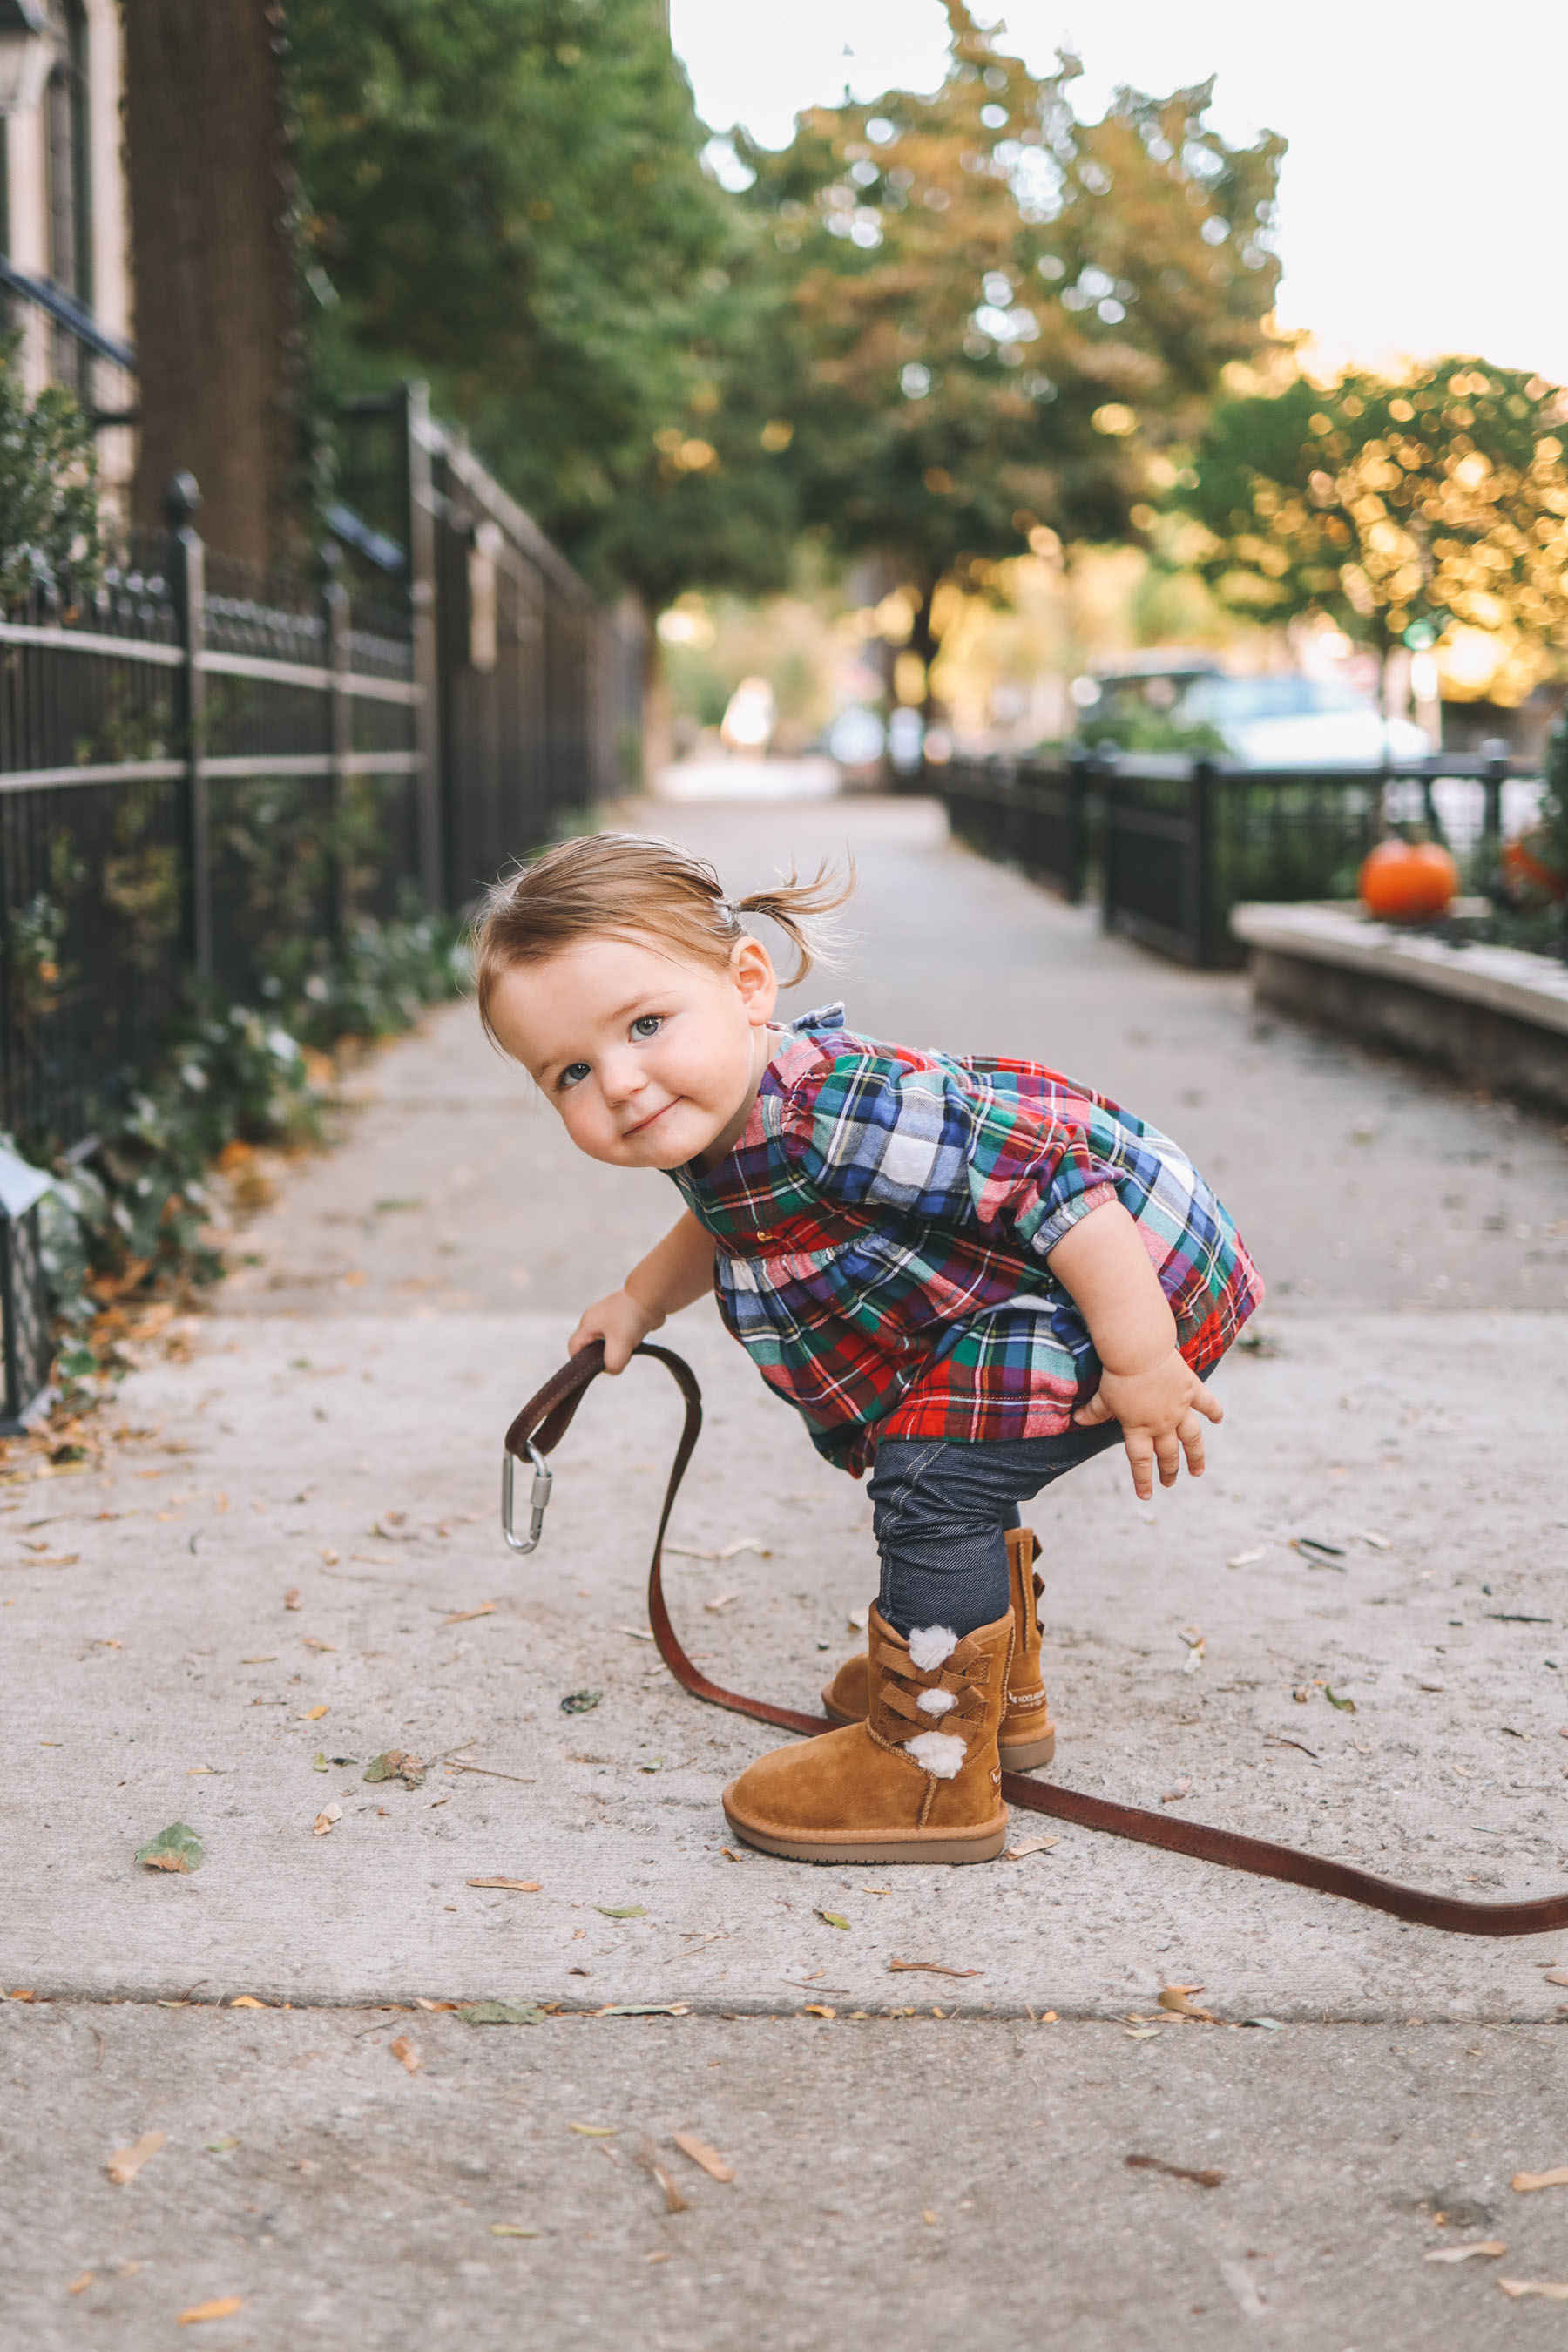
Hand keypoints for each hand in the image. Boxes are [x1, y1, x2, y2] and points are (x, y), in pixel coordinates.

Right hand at [568, 1287, 660, 1373]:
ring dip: (618, 1351)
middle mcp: (595, 1322)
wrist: (654, 1298)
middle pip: (591, 1349)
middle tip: (619, 1354)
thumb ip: (612, 1362)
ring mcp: (608, 1321)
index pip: (574, 1349)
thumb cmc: (632, 1315)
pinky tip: (635, 1341)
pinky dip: (627, 1344)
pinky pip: (620, 1341)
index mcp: (588, 1324)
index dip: (583, 1362)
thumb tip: (612, 1370)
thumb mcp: (619, 1343)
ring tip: (629, 1345)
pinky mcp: (622, 1323)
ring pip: (607, 1346)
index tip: (600, 1365)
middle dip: (604, 1357)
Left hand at [1073, 1347, 1221, 1500]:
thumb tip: (1076, 1420)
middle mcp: (1162, 1423)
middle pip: (1167, 1454)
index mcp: (1138, 1428)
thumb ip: (1094, 1412)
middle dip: (1169, 1471)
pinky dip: (1214, 1412)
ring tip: (1198, 1471)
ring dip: (1196, 1456)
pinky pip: (1207, 1404)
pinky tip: (1218, 1420)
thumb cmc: (1118, 1374)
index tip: (1146, 1496)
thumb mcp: (1103, 1396)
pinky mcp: (1191, 1390)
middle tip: (1169, 1483)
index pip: (1140, 1461)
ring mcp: (1180, 1408)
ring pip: (1192, 1439)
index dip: (1143, 1480)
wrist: (1139, 1351)